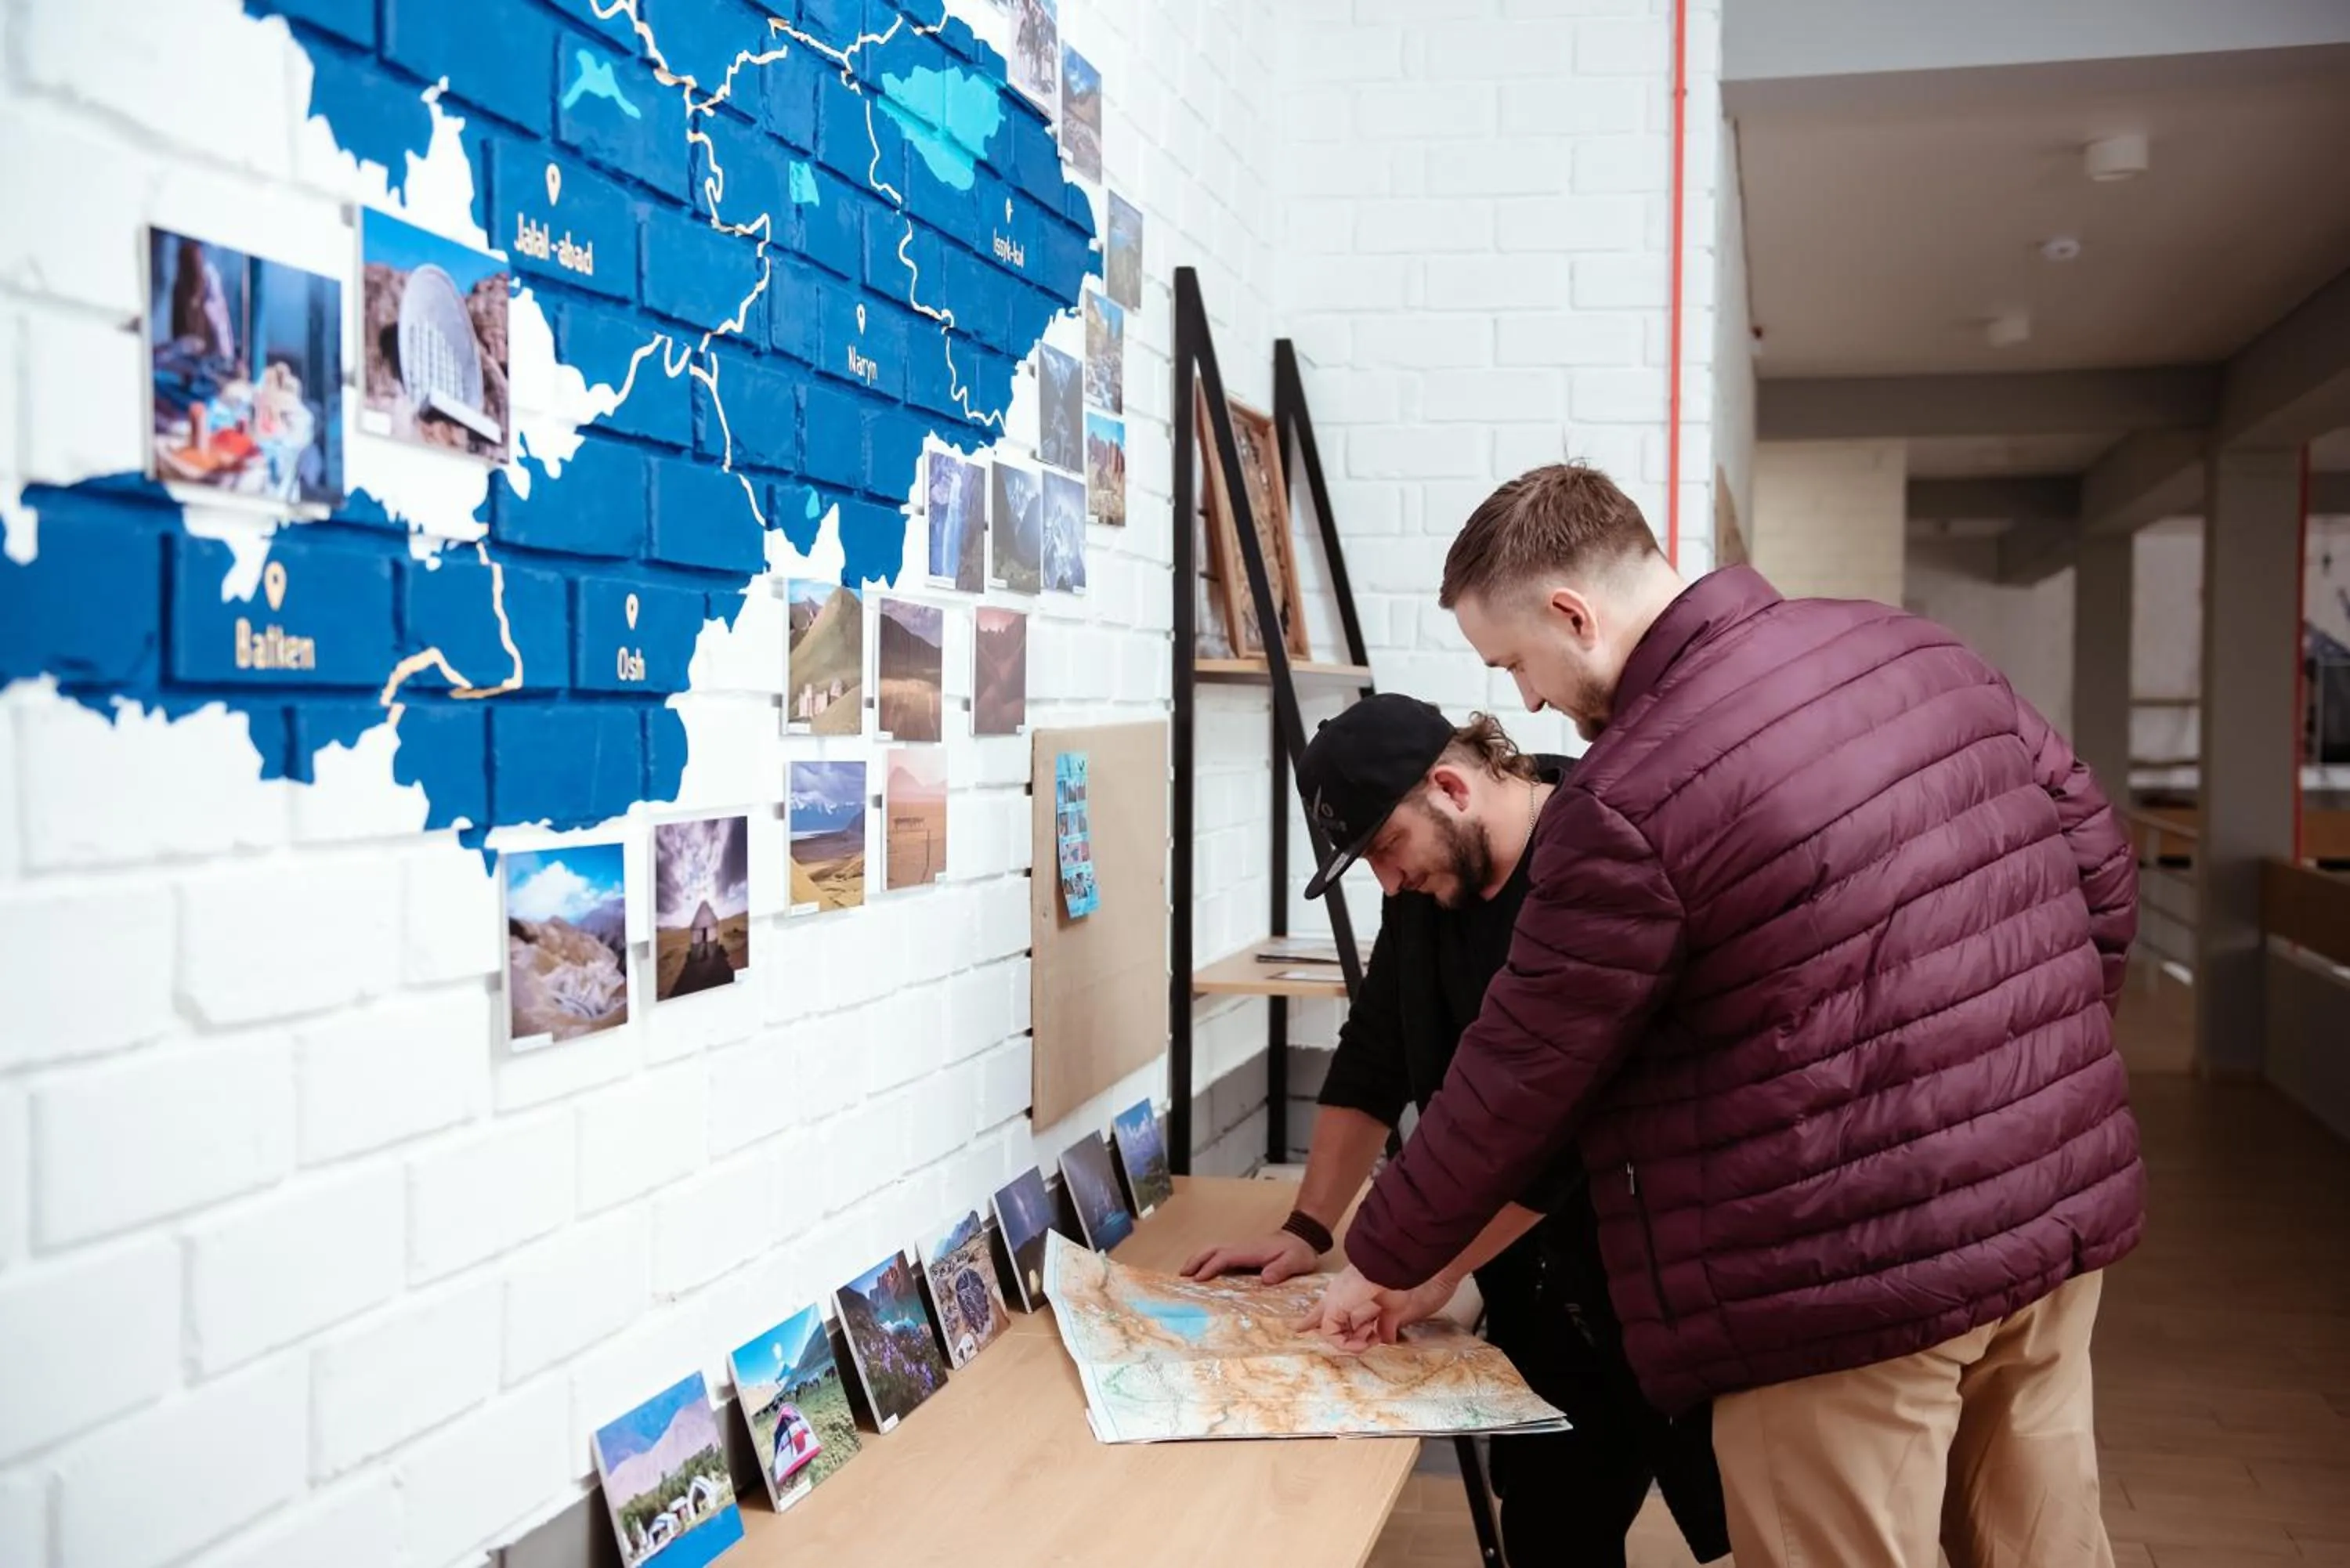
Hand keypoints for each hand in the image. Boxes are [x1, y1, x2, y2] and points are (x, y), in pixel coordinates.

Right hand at [1181, 1229, 1318, 1283]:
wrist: (1302, 1237)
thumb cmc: (1297, 1252)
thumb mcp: (1295, 1261)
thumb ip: (1282, 1269)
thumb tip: (1265, 1279)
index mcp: (1251, 1250)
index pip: (1226, 1257)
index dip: (1211, 1267)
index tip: (1198, 1279)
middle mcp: (1242, 1247)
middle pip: (1213, 1250)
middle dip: (1196, 1260)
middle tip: (1182, 1275)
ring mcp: (1241, 1249)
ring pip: (1214, 1250)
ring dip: (1198, 1259)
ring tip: (1186, 1273)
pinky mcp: (1242, 1252)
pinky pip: (1220, 1255)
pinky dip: (1206, 1260)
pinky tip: (1202, 1271)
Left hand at [1293, 1265, 1465, 1351]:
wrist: (1390, 1267)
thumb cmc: (1392, 1280)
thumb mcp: (1390, 1307)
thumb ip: (1385, 1324)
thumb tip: (1387, 1340)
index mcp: (1349, 1293)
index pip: (1327, 1309)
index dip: (1313, 1319)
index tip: (1298, 1328)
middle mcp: (1337, 1297)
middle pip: (1316, 1317)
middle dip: (1315, 1328)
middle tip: (1363, 1345)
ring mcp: (1333, 1303)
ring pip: (1331, 1333)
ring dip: (1354, 1343)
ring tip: (1370, 1340)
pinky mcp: (1332, 1309)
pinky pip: (1332, 1336)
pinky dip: (1349, 1345)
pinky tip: (1364, 1343)